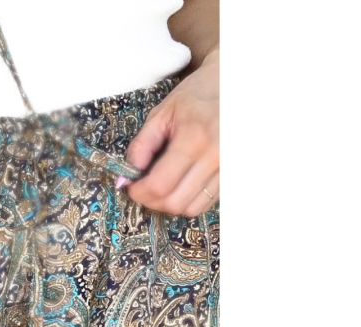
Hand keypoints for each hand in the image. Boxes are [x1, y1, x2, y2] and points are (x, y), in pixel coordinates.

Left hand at [123, 48, 218, 215]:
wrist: (234, 83)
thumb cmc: (196, 96)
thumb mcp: (162, 114)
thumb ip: (140, 146)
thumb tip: (125, 179)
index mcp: (196, 138)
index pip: (160, 185)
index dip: (139, 192)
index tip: (132, 185)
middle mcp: (216, 156)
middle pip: (175, 202)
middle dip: (152, 201)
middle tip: (144, 188)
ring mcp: (229, 168)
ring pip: (191, 208)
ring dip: (170, 204)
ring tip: (163, 186)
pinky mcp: (234, 174)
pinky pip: (206, 203)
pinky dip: (188, 200)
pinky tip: (182, 183)